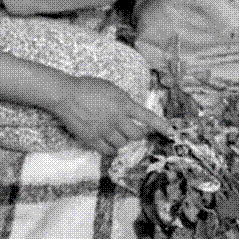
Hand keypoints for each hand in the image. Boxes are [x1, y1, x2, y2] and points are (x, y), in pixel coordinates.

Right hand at [50, 76, 175, 155]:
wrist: (66, 94)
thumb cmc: (88, 87)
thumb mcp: (111, 89)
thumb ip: (123, 101)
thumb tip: (131, 113)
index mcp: (123, 103)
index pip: (147, 117)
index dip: (161, 126)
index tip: (171, 133)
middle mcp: (117, 118)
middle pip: (137, 135)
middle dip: (137, 134)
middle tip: (132, 131)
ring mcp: (105, 130)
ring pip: (123, 144)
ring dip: (122, 141)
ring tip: (114, 133)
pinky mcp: (93, 139)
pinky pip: (109, 151)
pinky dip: (111, 150)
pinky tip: (108, 143)